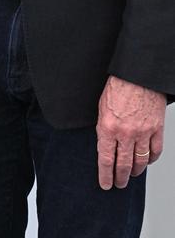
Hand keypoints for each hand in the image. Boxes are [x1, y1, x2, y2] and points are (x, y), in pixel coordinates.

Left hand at [96, 75, 165, 189]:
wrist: (137, 74)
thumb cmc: (118, 87)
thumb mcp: (101, 107)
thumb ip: (103, 128)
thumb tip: (104, 146)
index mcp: (108, 127)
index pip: (105, 159)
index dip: (105, 175)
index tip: (105, 183)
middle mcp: (125, 133)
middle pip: (123, 164)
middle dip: (120, 178)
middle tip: (118, 184)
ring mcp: (143, 132)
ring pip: (140, 161)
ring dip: (135, 171)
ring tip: (131, 175)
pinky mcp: (156, 129)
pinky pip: (155, 152)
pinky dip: (151, 160)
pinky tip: (146, 162)